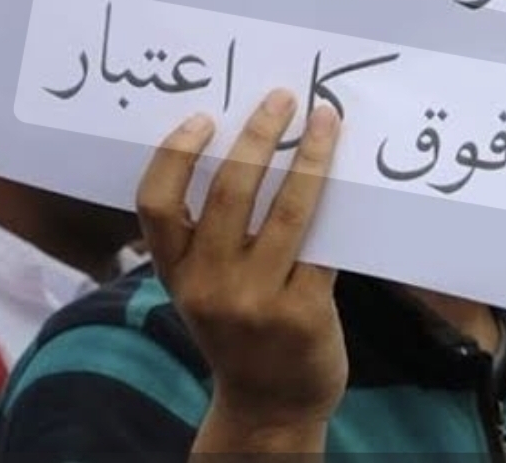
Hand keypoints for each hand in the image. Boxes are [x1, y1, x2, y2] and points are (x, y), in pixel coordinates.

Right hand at [136, 88, 346, 441]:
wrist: (270, 406)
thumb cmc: (239, 333)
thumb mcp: (204, 291)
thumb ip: (213, 237)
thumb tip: (252, 150)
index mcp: (176, 274)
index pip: (155, 205)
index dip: (175, 155)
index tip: (202, 118)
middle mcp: (209, 285)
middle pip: (229, 193)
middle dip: (257, 136)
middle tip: (281, 99)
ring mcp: (257, 301)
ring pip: (286, 210)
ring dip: (309, 157)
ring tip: (324, 120)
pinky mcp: (303, 312)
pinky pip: (323, 244)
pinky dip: (336, 205)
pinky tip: (350, 176)